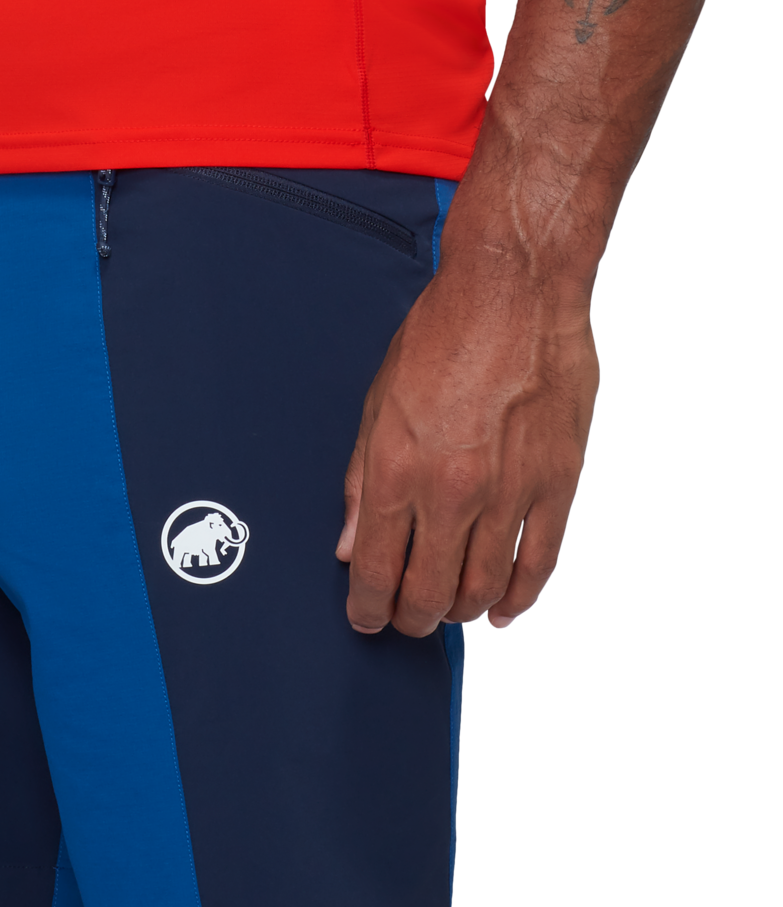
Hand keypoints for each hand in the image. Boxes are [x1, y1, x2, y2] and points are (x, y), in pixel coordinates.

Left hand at [335, 243, 600, 634]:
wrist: (515, 288)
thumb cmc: (443, 331)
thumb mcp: (379, 397)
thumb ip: (360, 478)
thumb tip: (349, 544)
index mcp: (397, 467)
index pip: (375, 570)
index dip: (368, 607)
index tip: (366, 616)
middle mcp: (451, 491)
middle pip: (429, 595)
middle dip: (411, 618)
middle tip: (407, 617)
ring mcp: (509, 493)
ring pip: (482, 590)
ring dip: (461, 610)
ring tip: (449, 606)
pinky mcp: (556, 486)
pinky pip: (538, 565)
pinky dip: (518, 598)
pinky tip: (501, 608)